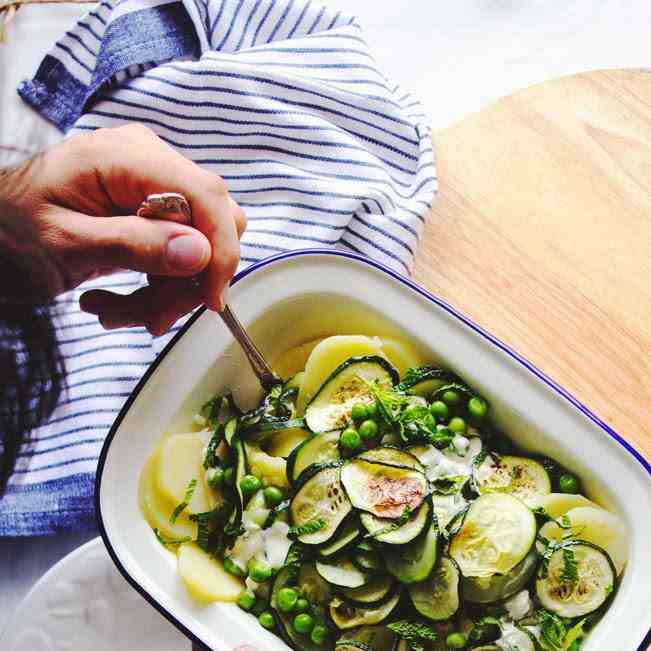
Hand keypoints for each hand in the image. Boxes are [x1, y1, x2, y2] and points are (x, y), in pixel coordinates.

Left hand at [0, 124, 245, 334]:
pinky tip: (112, 302)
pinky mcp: (149, 212)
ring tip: (115, 313)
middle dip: (188, 279)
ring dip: (166, 292)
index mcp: (126, 156)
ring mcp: (151, 186)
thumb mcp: (63, 244)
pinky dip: (155, 287)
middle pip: (211, 223)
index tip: (209, 299)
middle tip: (152, 317)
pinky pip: (177, 254)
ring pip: (199, 247)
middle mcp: (148, 163)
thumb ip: (132, 244)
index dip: (220, 250)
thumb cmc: (6, 231)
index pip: (206, 195)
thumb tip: (201, 254)